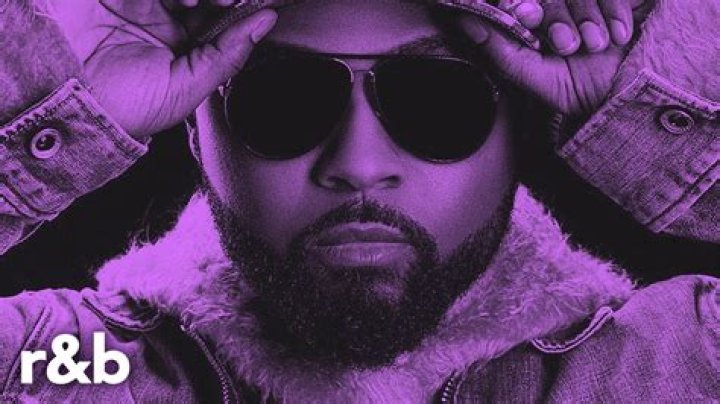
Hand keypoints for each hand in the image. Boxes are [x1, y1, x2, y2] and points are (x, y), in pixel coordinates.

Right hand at [47, 0, 276, 141]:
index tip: (267, 4)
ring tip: (212, 3)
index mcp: (182, 37)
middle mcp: (162, 12)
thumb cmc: (126, 109)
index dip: (244, 5)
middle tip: (237, 2)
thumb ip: (228, 55)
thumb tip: (266, 21)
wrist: (74, 108)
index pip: (222, 10)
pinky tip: (185, 1)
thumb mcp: (188, 88)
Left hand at [459, 0, 651, 115]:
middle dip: (557, 17)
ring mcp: (586, 1)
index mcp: (531, 22)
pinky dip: (615, 10)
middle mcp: (558, 6)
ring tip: (596, 46)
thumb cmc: (579, 93)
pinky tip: (618, 36)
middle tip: (568, 45)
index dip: (523, 5)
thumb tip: (462, 19)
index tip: (527, 16)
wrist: (630, 98)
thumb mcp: (535, 78)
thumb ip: (499, 50)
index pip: (519, 2)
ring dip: (588, 17)